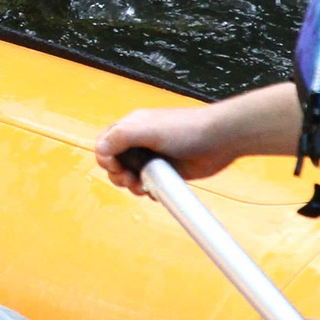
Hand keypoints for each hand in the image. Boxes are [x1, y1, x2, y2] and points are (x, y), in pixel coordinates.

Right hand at [94, 105, 242, 195]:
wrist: (220, 139)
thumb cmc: (185, 128)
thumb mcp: (147, 129)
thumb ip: (120, 137)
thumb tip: (100, 151)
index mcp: (131, 127)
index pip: (105, 144)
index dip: (105, 158)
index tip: (116, 166)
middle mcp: (139, 142)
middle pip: (115, 163)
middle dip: (118, 175)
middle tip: (130, 179)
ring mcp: (153, 158)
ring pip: (131, 177)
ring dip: (132, 186)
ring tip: (143, 187)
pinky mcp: (167, 173)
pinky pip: (149, 185)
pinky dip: (148, 191)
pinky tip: (156, 191)